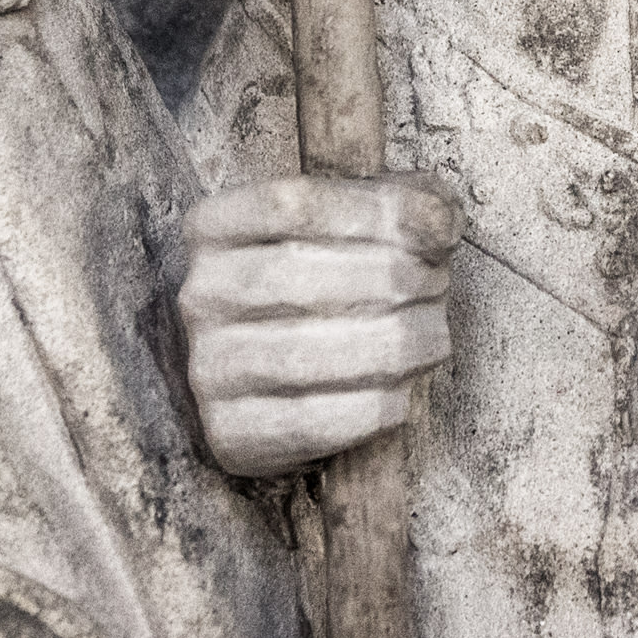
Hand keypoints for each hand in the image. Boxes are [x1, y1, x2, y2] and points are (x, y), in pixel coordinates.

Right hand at [179, 175, 456, 477]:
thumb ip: (411, 206)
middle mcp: (200, 295)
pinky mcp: (233, 434)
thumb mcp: (373, 227)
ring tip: (431, 339)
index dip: (373, 213)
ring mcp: (208, 368)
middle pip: (295, 275)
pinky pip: (310, 421)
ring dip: (391, 346)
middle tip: (435, 289)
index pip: (289, 204)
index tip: (436, 232)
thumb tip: (437, 222)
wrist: (304, 387)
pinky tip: (400, 392)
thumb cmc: (344, 288)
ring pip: (303, 354)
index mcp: (216, 229)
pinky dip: (371, 406)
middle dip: (389, 280)